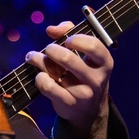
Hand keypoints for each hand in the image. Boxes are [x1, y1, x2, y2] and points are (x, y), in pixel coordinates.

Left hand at [27, 21, 112, 138]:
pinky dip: (39, 78)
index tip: (67, 40)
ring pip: (53, 71)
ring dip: (38, 60)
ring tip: (34, 57)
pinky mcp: (68, 103)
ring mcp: (83, 93)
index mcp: (105, 62)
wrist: (88, 109)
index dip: (76, 39)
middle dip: (52, 50)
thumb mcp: (85, 52)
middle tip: (48, 49)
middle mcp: (96, 79)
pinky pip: (47, 86)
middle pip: (68, 58)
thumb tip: (51, 30)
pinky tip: (40, 75)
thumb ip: (70, 32)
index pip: (93, 46)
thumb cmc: (84, 71)